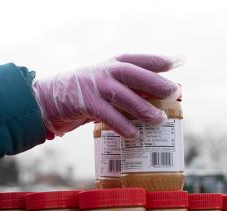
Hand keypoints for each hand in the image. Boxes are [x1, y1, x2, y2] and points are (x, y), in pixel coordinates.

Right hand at [32, 54, 180, 138]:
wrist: (49, 100)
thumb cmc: (84, 95)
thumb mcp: (105, 86)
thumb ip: (126, 90)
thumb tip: (156, 102)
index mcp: (110, 65)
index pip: (136, 60)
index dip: (156, 60)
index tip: (177, 62)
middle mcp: (103, 72)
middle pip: (133, 73)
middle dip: (154, 82)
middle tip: (174, 92)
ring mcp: (94, 87)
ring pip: (122, 95)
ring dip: (142, 108)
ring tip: (159, 120)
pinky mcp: (85, 103)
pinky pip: (107, 115)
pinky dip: (122, 125)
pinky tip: (134, 134)